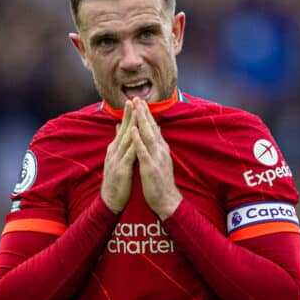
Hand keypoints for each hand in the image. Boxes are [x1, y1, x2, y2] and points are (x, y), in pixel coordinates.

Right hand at [101, 100, 136, 212]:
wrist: (110, 200)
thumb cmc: (116, 180)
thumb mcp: (116, 159)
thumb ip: (118, 143)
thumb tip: (119, 126)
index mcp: (115, 149)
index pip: (123, 128)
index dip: (128, 115)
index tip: (133, 101)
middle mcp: (115, 151)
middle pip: (124, 130)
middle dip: (129, 114)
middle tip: (132, 99)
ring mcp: (117, 159)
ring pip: (126, 139)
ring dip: (131, 125)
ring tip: (136, 112)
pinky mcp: (122, 169)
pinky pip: (129, 154)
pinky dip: (133, 144)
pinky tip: (137, 135)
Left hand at [130, 98, 181, 219]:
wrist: (167, 200)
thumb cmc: (160, 182)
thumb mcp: (158, 160)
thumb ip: (155, 146)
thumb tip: (155, 132)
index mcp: (161, 148)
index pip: (154, 127)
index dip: (147, 114)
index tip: (140, 102)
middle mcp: (160, 150)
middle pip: (151, 127)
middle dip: (144, 112)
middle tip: (137, 98)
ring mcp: (156, 157)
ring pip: (148, 135)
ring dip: (141, 120)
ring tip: (135, 107)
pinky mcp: (150, 166)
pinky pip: (143, 151)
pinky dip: (137, 139)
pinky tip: (132, 129)